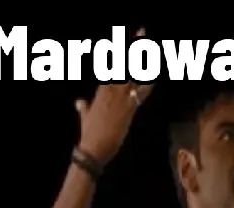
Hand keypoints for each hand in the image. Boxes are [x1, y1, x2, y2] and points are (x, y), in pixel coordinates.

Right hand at [75, 27, 153, 164]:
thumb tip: (79, 102)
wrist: (92, 149)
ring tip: (151, 46)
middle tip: (142, 31)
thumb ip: (83, 108)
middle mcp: (109, 92)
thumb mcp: (85, 117)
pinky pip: (139, 94)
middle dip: (132, 47)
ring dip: (142, 61)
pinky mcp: (126, 110)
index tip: (127, 38)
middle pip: (122, 64)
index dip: (119, 51)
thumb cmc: (89, 135)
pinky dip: (147, 85)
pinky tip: (154, 77)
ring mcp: (118, 100)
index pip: (111, 66)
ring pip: (132, 75)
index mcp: (100, 91)